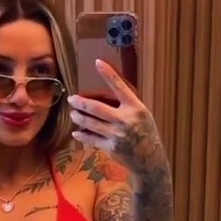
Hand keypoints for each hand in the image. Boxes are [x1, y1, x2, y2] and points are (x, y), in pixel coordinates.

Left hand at [68, 60, 163, 177]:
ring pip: (91, 123)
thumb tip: (106, 94)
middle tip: (71, 99)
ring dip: (79, 117)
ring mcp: (117, 134)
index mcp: (135, 107)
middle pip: (96, 108)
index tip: (97, 62)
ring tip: (73, 114)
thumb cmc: (145, 133)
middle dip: (80, 102)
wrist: (149, 158)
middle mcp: (125, 119)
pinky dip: (82, 135)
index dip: (108, 73)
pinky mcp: (111, 147)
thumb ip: (126, 105)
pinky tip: (76, 132)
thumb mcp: (142, 114)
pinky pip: (92, 139)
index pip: (119, 86)